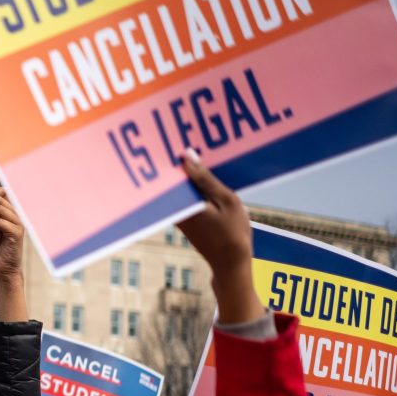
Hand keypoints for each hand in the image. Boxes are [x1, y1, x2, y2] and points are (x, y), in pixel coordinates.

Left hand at [176, 150, 264, 323]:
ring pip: (176, 186)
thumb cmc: (232, 232)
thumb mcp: (225, 200)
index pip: (167, 172)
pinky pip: (183, 195)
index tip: (163, 132)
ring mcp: (178, 215)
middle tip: (174, 134)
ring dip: (181, 170)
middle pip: (169, 178)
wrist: (230, 263)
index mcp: (183, 203)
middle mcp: (175, 210)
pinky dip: (189, 183)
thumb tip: (186, 155)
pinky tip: (198, 170)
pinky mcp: (184, 220)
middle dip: (171, 157)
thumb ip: (205, 178)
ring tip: (186, 146)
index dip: (164, 152)